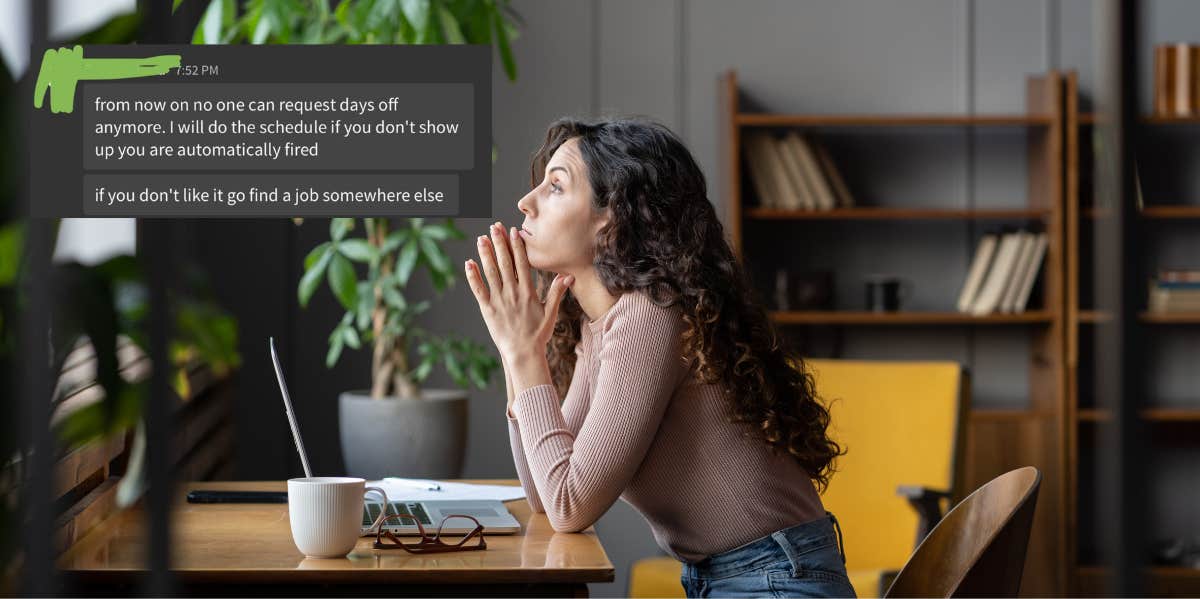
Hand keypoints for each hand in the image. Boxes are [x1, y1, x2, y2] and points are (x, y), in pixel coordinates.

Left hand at [465, 221, 573, 361]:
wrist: (523, 354)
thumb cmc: (538, 335)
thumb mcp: (551, 313)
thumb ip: (557, 292)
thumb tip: (568, 276)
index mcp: (528, 292)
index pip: (522, 264)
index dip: (517, 246)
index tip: (514, 232)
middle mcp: (513, 293)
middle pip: (505, 263)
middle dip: (499, 243)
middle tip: (494, 226)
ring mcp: (499, 301)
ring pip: (491, 273)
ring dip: (485, 254)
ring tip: (481, 239)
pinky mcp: (488, 310)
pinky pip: (479, 290)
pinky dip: (473, 276)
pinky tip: (469, 263)